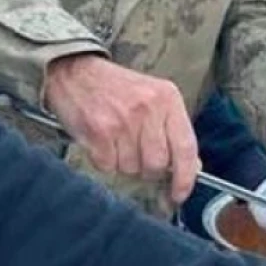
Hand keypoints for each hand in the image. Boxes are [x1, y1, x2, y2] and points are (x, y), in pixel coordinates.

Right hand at [42, 54, 198, 202]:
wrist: (75, 71)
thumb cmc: (116, 89)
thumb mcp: (153, 98)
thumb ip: (172, 130)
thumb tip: (191, 166)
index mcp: (168, 98)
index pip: (186, 147)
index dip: (185, 178)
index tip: (180, 194)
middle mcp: (148, 108)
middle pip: (157, 163)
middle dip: (146, 169)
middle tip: (135, 153)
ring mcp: (123, 120)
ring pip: (132, 168)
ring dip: (123, 163)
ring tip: (116, 140)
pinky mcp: (99, 130)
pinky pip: (108, 166)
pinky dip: (104, 161)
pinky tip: (101, 141)